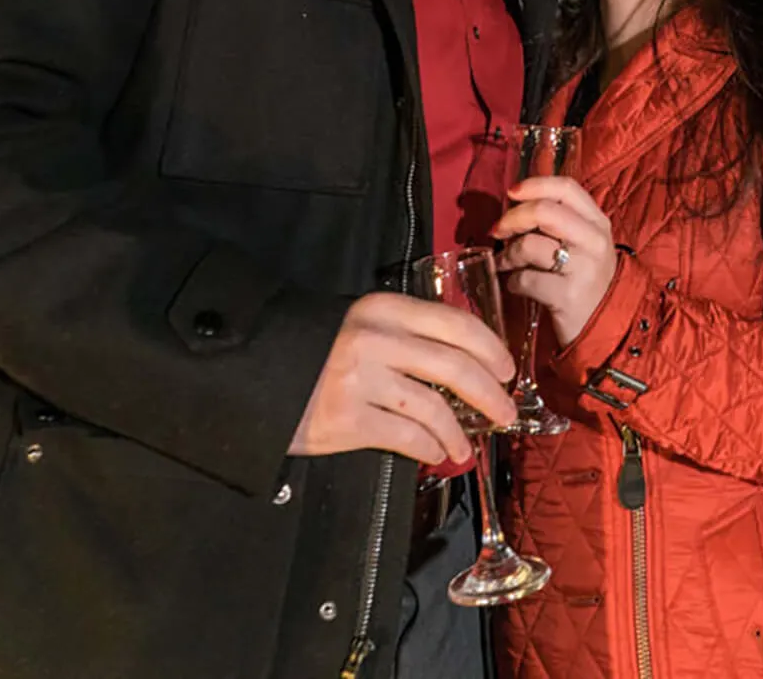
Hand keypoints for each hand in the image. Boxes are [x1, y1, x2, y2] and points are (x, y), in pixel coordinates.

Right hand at [289, 292, 515, 465]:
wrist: (256, 369)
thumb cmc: (318, 347)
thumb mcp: (363, 323)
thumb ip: (406, 333)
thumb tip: (463, 363)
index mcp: (385, 308)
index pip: (454, 322)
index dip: (489, 347)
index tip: (506, 368)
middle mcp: (377, 339)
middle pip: (454, 366)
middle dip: (490, 394)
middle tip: (506, 412)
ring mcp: (362, 380)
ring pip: (434, 408)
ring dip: (460, 431)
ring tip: (467, 445)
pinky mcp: (347, 420)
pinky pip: (406, 437)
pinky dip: (431, 449)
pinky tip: (438, 453)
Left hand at [494, 175, 617, 347]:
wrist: (607, 327)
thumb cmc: (586, 279)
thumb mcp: (584, 243)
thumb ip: (559, 219)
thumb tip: (515, 201)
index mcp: (597, 222)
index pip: (566, 187)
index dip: (534, 184)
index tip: (511, 193)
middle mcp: (594, 240)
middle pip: (544, 211)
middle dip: (511, 218)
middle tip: (497, 231)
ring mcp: (583, 268)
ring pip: (530, 245)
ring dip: (507, 254)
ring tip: (505, 263)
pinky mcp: (568, 297)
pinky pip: (526, 279)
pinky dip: (513, 282)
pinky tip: (517, 286)